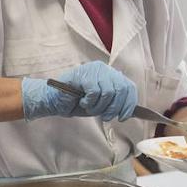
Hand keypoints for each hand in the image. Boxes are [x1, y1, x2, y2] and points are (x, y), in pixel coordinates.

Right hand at [21, 61, 137, 121]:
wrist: (56, 101)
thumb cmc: (78, 102)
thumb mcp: (101, 104)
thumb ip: (115, 104)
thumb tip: (130, 112)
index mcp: (111, 75)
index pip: (129, 87)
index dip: (129, 104)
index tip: (124, 117)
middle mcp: (104, 69)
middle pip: (121, 90)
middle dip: (115, 108)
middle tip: (105, 116)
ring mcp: (93, 70)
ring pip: (108, 92)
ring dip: (99, 107)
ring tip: (89, 108)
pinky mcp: (83, 74)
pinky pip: (94, 92)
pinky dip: (89, 102)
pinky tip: (81, 101)